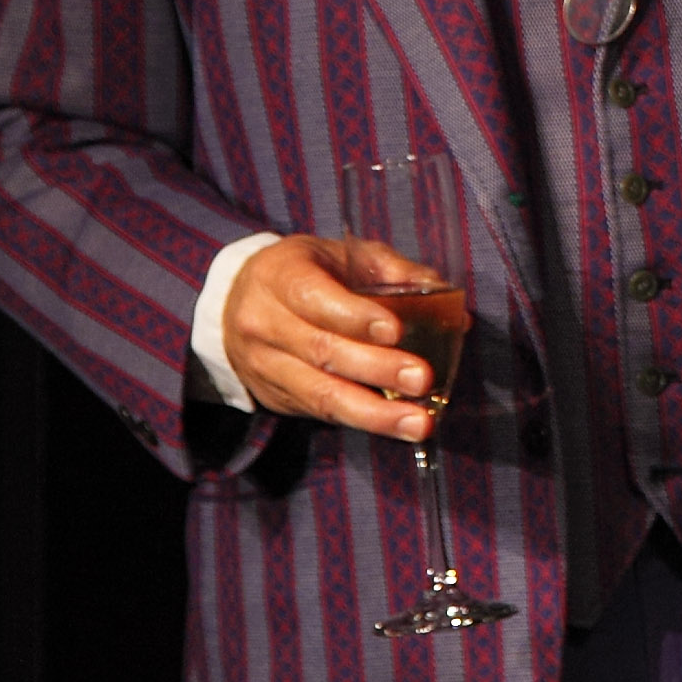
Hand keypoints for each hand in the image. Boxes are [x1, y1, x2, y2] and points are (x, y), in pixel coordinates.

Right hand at [224, 235, 445, 441]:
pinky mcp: (276, 397)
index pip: (313, 298)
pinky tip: (396, 425)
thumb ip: (392, 271)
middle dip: (377, 369)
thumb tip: (445, 296)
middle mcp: (264, 323)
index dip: (355, 317)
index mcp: (279, 277)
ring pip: (320, 394)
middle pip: (321, 352)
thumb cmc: (304, 273)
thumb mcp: (340, 256)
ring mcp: (265, 366)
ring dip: (375, 414)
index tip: (395, 330)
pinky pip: (321, 413)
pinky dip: (363, 420)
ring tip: (419, 423)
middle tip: (422, 379)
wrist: (236, 304)